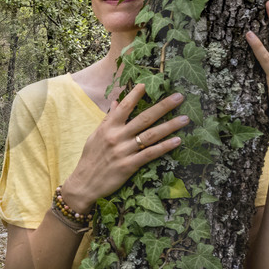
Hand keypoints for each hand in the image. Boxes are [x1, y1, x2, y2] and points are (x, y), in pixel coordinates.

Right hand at [59, 85, 190, 211]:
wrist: (84, 184)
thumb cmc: (90, 159)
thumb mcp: (95, 136)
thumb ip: (108, 119)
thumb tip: (117, 102)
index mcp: (108, 128)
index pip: (125, 107)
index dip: (136, 95)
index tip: (147, 84)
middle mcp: (117, 137)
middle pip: (144, 118)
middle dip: (163, 106)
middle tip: (179, 97)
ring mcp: (123, 151)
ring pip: (151, 135)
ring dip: (170, 126)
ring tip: (184, 119)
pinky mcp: (129, 166)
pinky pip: (150, 154)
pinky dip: (164, 147)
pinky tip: (177, 141)